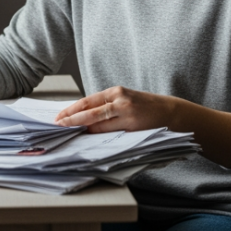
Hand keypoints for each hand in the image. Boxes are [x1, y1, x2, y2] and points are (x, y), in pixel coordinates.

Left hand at [54, 86, 178, 132]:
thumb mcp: (127, 100)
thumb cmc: (147, 107)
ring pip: (97, 123)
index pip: (88, 100)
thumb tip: (84, 118)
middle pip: (89, 111)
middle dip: (71, 119)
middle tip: (57, 125)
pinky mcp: (132, 127)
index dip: (71, 109)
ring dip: (81, 129)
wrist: (172, 112)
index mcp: (116, 91)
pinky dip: (97, 137)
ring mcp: (126, 114)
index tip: (59, 116)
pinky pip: (110, 133)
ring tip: (68, 133)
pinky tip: (88, 139)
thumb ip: (108, 106)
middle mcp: (120, 100)